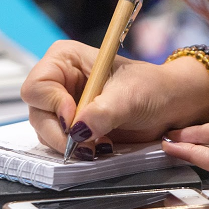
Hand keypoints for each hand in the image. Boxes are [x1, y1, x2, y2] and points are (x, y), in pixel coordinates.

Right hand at [20, 40, 208, 156]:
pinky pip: (59, 142)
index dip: (52, 105)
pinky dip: (76, 149)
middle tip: (86, 144)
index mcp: (65, 59)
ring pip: (45, 130)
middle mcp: (59, 81)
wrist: (170, 106)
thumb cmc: (152, 88)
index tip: (73, 119)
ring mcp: (63, 104)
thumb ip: (102, 112)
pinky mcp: (72, 126)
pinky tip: (98, 147)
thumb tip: (79, 130)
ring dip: (69, 144)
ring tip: (99, 145)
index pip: (38, 85)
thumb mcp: (129, 97)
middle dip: (60, 132)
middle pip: (38, 112)